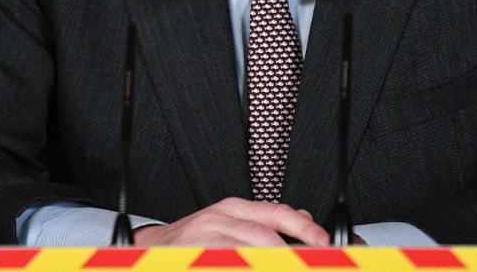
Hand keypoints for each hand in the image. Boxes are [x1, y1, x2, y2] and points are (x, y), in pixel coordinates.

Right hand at [133, 197, 328, 246]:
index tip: (324, 244)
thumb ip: (266, 220)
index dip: (305, 229)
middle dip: (291, 254)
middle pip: (266, 236)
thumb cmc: (195, 239)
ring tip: (290, 264)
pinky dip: (244, 265)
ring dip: (273, 260)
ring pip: (249, 253)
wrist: (152, 249)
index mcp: (235, 209)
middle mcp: (220, 219)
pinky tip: (249, 266)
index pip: (278, 213)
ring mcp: (205, 238)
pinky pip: (229, 261)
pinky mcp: (195, 255)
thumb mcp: (232, 222)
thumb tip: (305, 220)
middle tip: (309, 262)